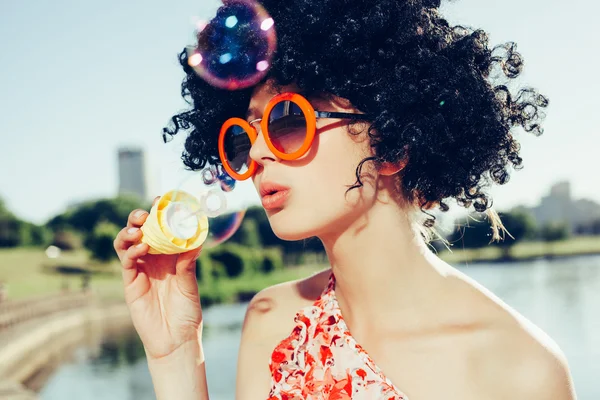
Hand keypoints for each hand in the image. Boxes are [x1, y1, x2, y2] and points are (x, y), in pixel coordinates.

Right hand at [113, 197, 203, 360]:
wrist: (176, 339)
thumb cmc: (187, 312)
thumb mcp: (190, 283)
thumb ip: (188, 263)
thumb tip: (196, 238)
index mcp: (170, 256)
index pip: (162, 229)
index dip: (159, 214)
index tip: (161, 199)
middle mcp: (153, 260)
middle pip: (141, 232)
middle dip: (140, 219)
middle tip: (145, 213)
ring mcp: (140, 270)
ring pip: (127, 243)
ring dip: (129, 232)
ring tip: (137, 230)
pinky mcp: (130, 283)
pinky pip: (127, 262)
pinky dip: (131, 251)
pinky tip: (140, 248)